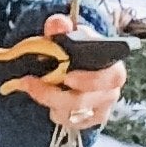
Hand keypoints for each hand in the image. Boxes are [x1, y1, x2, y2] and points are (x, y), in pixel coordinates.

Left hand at [0, 13, 126, 132]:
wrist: (75, 64)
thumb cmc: (74, 49)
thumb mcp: (67, 33)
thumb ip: (61, 26)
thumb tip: (59, 24)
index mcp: (113, 67)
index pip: (111, 77)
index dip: (89, 80)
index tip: (67, 77)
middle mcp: (111, 91)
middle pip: (85, 101)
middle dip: (56, 95)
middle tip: (32, 83)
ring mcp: (101, 108)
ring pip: (73, 113)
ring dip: (49, 101)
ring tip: (33, 86)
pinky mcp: (90, 120)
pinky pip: (69, 121)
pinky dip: (54, 112)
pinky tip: (46, 99)